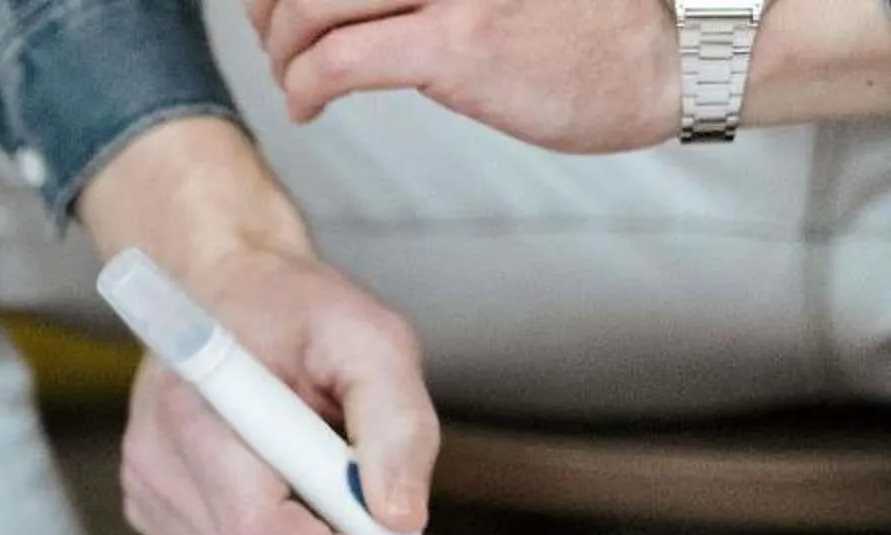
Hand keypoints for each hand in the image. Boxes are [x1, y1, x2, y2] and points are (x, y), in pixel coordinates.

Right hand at [80, 119, 435, 534]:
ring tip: (312, 468)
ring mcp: (146, 488)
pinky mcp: (147, 507)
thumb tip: (401, 519)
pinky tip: (276, 479)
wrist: (224, 289)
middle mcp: (157, 457)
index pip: (255, 528)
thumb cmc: (296, 310)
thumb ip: (398, 425)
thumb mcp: (373, 340)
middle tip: (373, 510)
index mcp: (200, 409)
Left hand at [248, 0, 677, 150]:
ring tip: (295, 78)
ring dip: (282, 51)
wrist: (679, 49)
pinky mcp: (458, 44)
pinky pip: (337, 64)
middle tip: (276, 41)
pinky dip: (302, 89)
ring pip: (312, 6)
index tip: (273, 5)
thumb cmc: (597, 17)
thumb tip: (359, 1)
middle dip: (271, 8)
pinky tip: (309, 108)